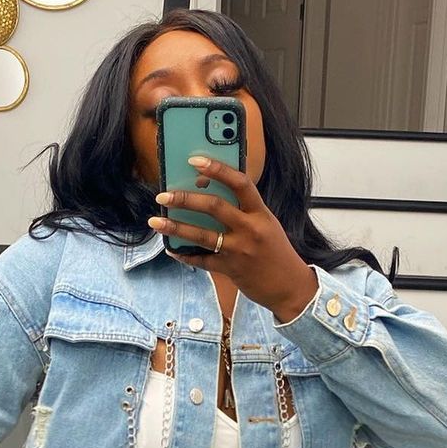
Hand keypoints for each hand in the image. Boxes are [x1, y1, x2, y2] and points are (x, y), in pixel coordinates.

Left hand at [146, 155, 317, 322]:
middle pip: (214, 207)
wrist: (290, 287)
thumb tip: (209, 195)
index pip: (239, 182)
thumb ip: (244, 211)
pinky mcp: (231, 270)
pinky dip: (186, 255)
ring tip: (156, 221)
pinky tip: (172, 249)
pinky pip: (203, 261)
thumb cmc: (276, 253)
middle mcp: (250, 229)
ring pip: (202, 235)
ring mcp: (240, 251)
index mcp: (261, 213)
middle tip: (163, 196)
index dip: (217, 168)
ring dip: (176, 227)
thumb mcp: (266, 225)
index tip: (195, 160)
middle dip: (185, 199)